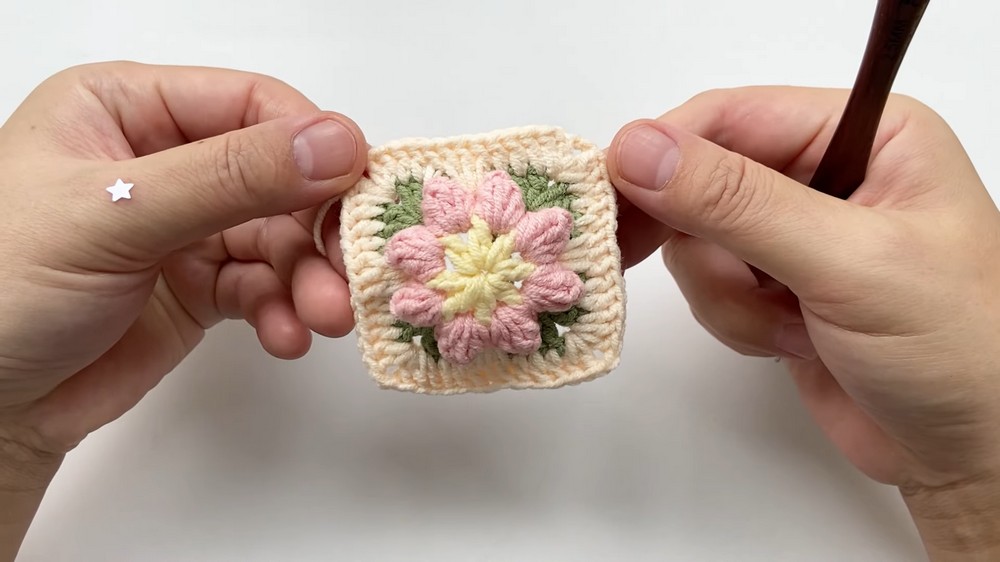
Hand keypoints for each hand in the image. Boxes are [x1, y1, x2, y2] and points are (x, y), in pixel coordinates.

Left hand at [0, 62, 364, 500]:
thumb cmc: (0, 288)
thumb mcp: (114, 215)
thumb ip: (229, 177)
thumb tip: (335, 142)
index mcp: (126, 109)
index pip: (248, 105)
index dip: (310, 143)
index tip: (358, 185)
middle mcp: (164, 161)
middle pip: (277, 178)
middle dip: (314, 230)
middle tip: (347, 271)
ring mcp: (184, 226)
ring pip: (278, 239)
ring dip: (307, 280)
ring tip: (321, 317)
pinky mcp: (199, 286)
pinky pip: (263, 287)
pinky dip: (282, 310)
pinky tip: (284, 336)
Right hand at [609, 87, 999, 558]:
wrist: (972, 451)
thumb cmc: (960, 349)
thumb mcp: (848, 263)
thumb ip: (738, 204)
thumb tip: (638, 150)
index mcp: (865, 133)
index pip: (732, 116)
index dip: (665, 152)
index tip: (614, 193)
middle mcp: (828, 173)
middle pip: (702, 176)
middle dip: (694, 234)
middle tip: (642, 261)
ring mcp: (798, 233)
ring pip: (698, 240)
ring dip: (727, 292)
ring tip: (788, 323)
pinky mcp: (777, 286)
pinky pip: (711, 286)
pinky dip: (736, 320)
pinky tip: (791, 342)